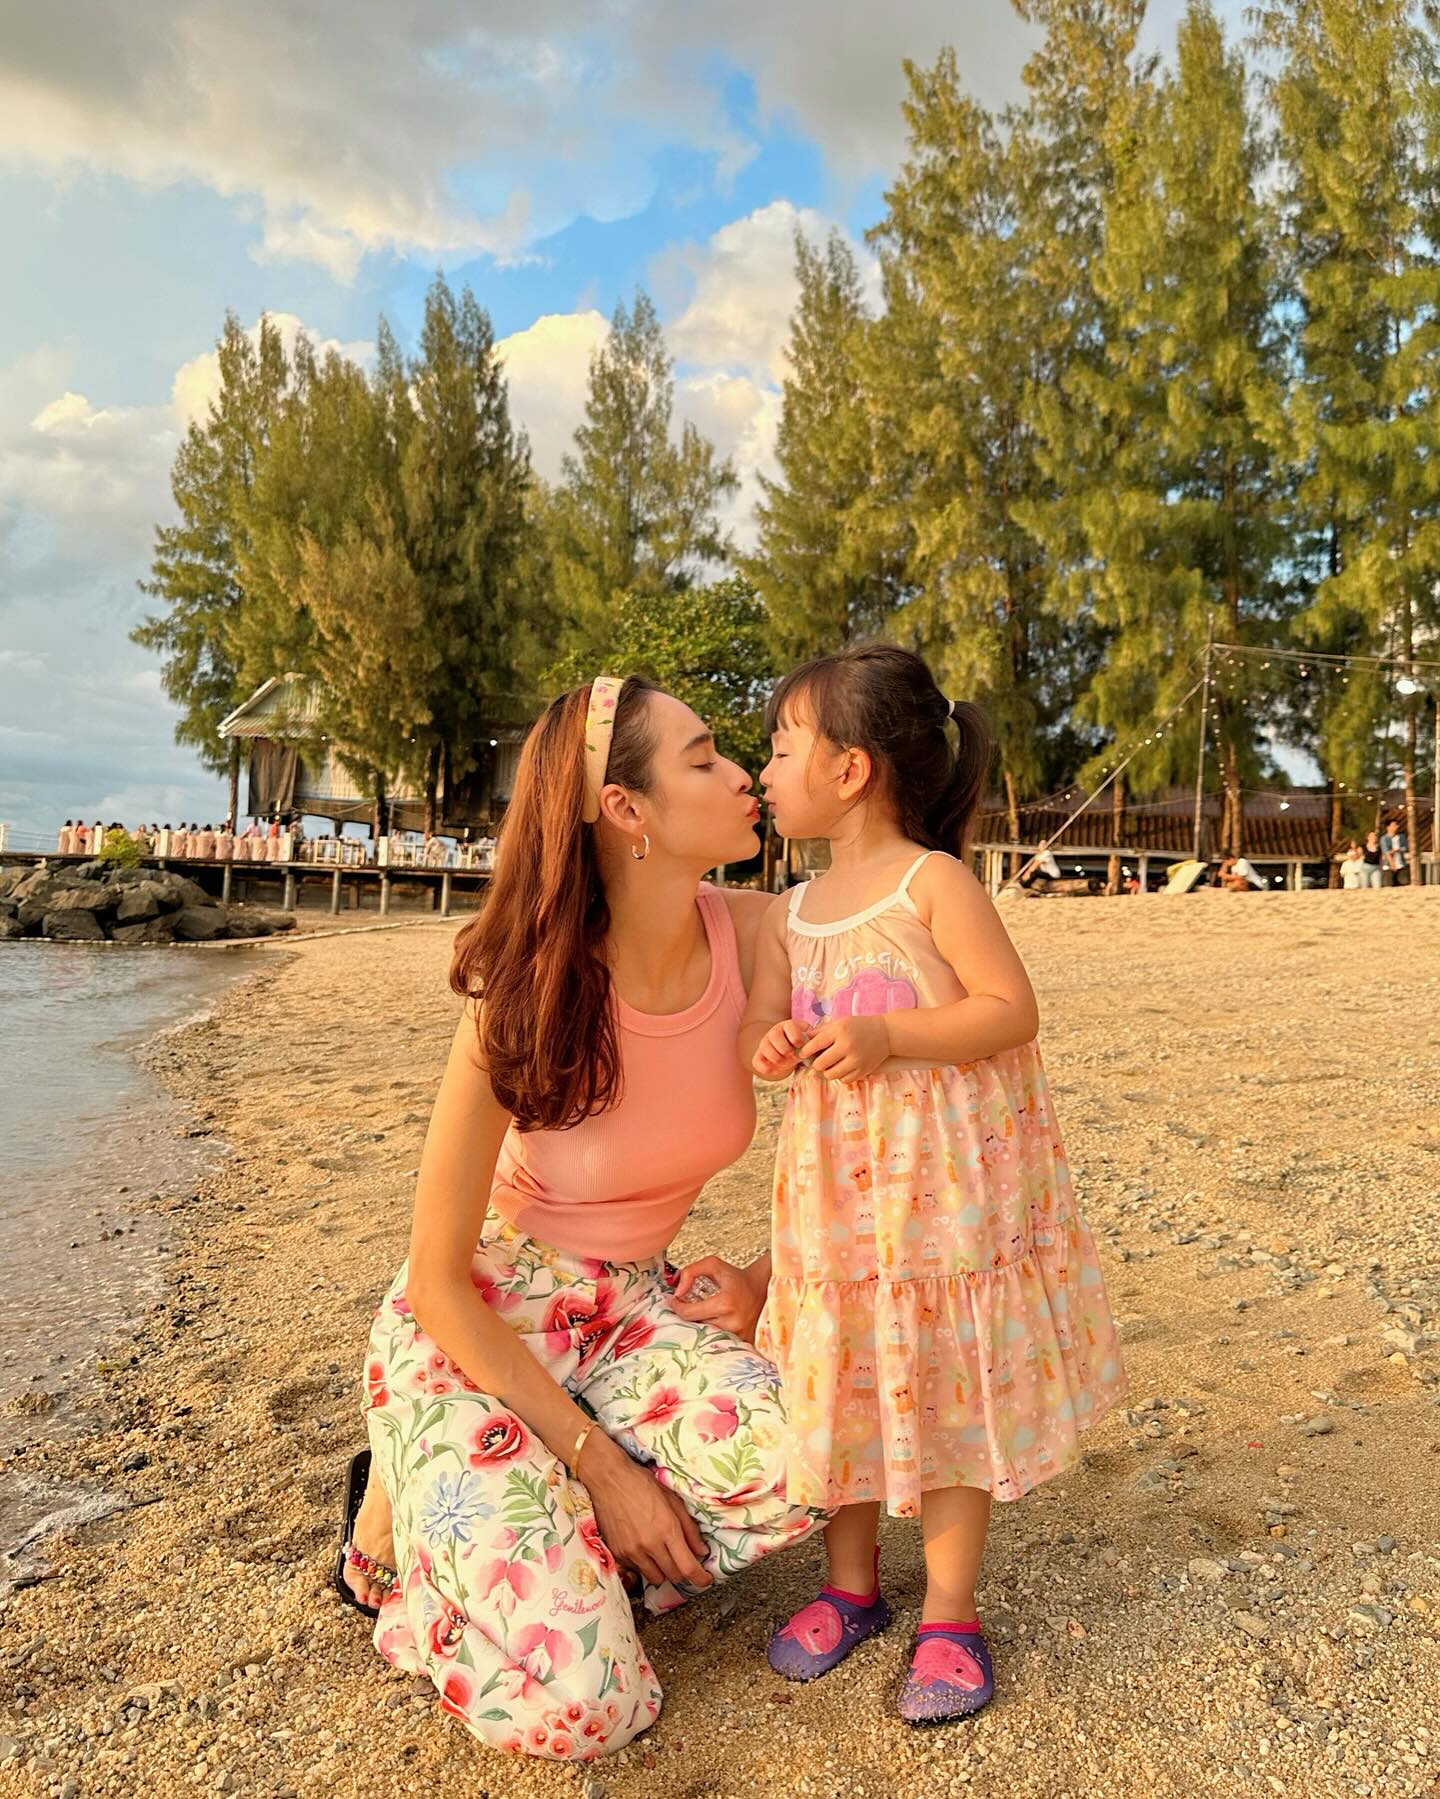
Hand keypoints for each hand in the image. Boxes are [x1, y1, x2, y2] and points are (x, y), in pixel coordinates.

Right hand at [578, 1434, 711, 1591]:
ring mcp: (632, 1552)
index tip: (705, 1579)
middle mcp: (649, 1545)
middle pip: (674, 1576)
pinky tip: (644, 1549)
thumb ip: (689, 1528)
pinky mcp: (618, 1554)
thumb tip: (701, 1551)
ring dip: (664, 1570)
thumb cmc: (642, 1484)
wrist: (609, 1479)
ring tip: (662, 1553)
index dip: (700, 1578)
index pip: (688, 1567)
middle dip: (683, 1570)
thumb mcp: (673, 1500)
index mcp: (667, 1529)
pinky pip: (637, 1571)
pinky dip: (645, 1565)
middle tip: (683, 1558)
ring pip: (656, 1578)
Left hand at [670, 1255, 766, 1340]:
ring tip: (699, 1314)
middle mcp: (733, 1322)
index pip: (689, 1313)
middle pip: (696, 1327)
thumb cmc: (737, 1277)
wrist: (762, 1288)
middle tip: (685, 1307)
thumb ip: (691, 1272)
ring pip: (706, 1336)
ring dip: (699, 1326)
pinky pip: (720, 1341)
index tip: (673, 1301)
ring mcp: (739, 1335)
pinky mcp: (744, 1342)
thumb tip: (678, 1292)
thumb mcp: (713, 1264)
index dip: (677, 1307)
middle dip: (687, 1317)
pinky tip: (712, 1323)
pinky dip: (712, 1334)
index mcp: (725, 1303)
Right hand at [753, 1018, 809, 1079]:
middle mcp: (774, 1031)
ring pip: (768, 1052)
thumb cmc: (802, 1044)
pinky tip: (776, 1068)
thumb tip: (816, 1044)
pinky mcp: (758, 1055)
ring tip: (787, 1063)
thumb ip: (814, 1038)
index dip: (797, 1038)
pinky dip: (768, 1069)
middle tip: (794, 1057)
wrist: (787, 1050)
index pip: (790, 1027)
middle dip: (788, 1052)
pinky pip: (758, 1063)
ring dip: (780, 1061)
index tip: (800, 1046)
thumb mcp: (809, 1037)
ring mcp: (764, 1043)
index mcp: (788, 1025)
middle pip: (777, 1039)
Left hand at [798, 1014, 890, 1081]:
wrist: (885, 1034)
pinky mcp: (863, 1071)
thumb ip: (821, 1031)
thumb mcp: (839, 1022)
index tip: (804, 1053)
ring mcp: (856, 1060)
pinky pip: (844, 1080)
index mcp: (840, 1032)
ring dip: (828, 1071)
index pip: (815, 1045)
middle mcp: (847, 1046)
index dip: (806, 1051)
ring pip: (831, 1075)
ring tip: (831, 1064)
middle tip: (819, 1060)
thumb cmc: (858, 1026)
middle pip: (820, 1064)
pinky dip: (840, 1075)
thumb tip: (803, 1040)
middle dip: (817, 1063)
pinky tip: (843, 1067)